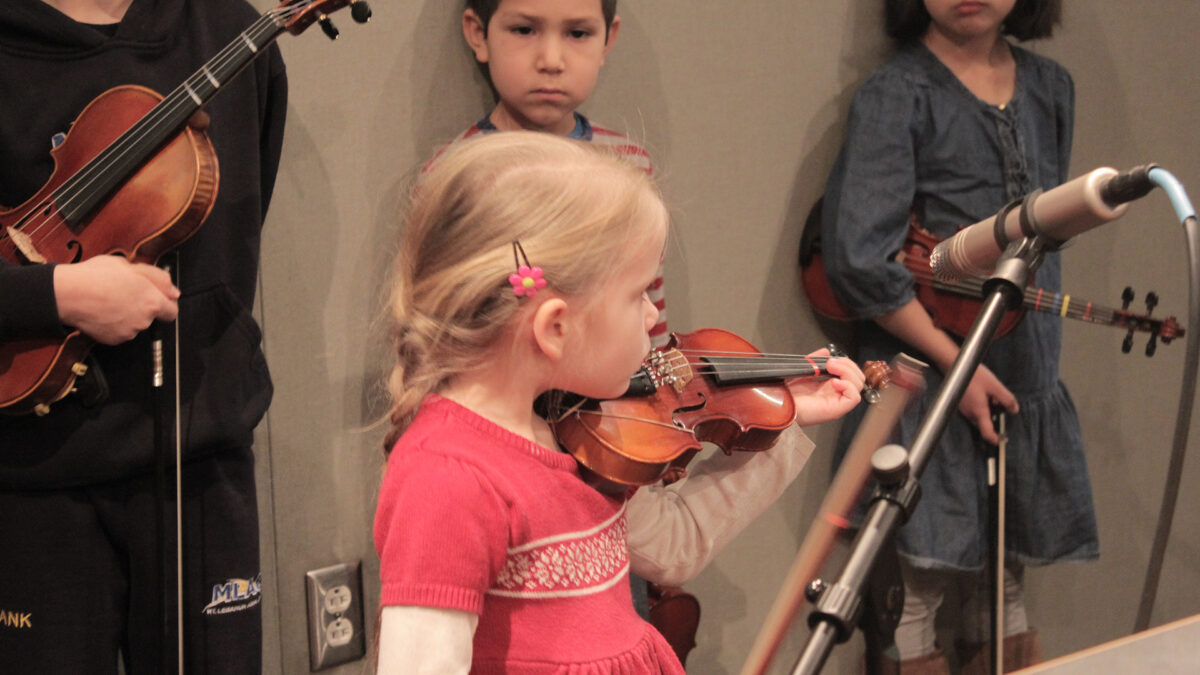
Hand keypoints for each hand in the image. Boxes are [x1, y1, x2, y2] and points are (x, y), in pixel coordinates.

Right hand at [54, 255, 179, 344]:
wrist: (67, 294)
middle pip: (152, 316)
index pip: (172, 311)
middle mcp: (144, 320)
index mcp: (152, 301)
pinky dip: (115, 323)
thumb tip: (174, 292)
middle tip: (125, 292)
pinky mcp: (114, 339)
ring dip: (128, 314)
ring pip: (135, 323)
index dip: (166, 303)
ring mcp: (129, 332)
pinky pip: (120, 331)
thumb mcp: (130, 265)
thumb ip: (158, 279)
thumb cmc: (96, 275)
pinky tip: (103, 311)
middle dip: (143, 306)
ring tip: (110, 299)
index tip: (157, 297)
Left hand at [786, 349, 864, 426]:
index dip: (845, 363)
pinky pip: (854, 398)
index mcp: (829, 386)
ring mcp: (837, 402)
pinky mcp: (836, 410)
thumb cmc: (786, 393)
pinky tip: (834, 382)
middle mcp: (835, 394)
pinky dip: (848, 386)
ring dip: (848, 372)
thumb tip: (826, 351)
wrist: (778, 404)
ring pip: (858, 385)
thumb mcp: (803, 371)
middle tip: (832, 363)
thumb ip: (814, 361)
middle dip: (848, 366)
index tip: (831, 359)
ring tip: (832, 368)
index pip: (850, 373)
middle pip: (858, 378)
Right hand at [957, 364, 1018, 444]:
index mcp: (979, 411)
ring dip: (987, 412)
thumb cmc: (974, 376)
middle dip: (993, 421)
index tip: (1002, 440)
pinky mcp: (961, 404)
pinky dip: (981, 407)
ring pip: (978, 418)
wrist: (955, 367)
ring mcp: (964, 409)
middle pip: (983, 426)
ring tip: (991, 396)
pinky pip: (973, 411)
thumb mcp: (995, 386)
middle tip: (999, 405)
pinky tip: (983, 394)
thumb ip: (1007, 400)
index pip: (987, 433)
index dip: (995, 440)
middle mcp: (970, 413)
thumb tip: (1014, 410)